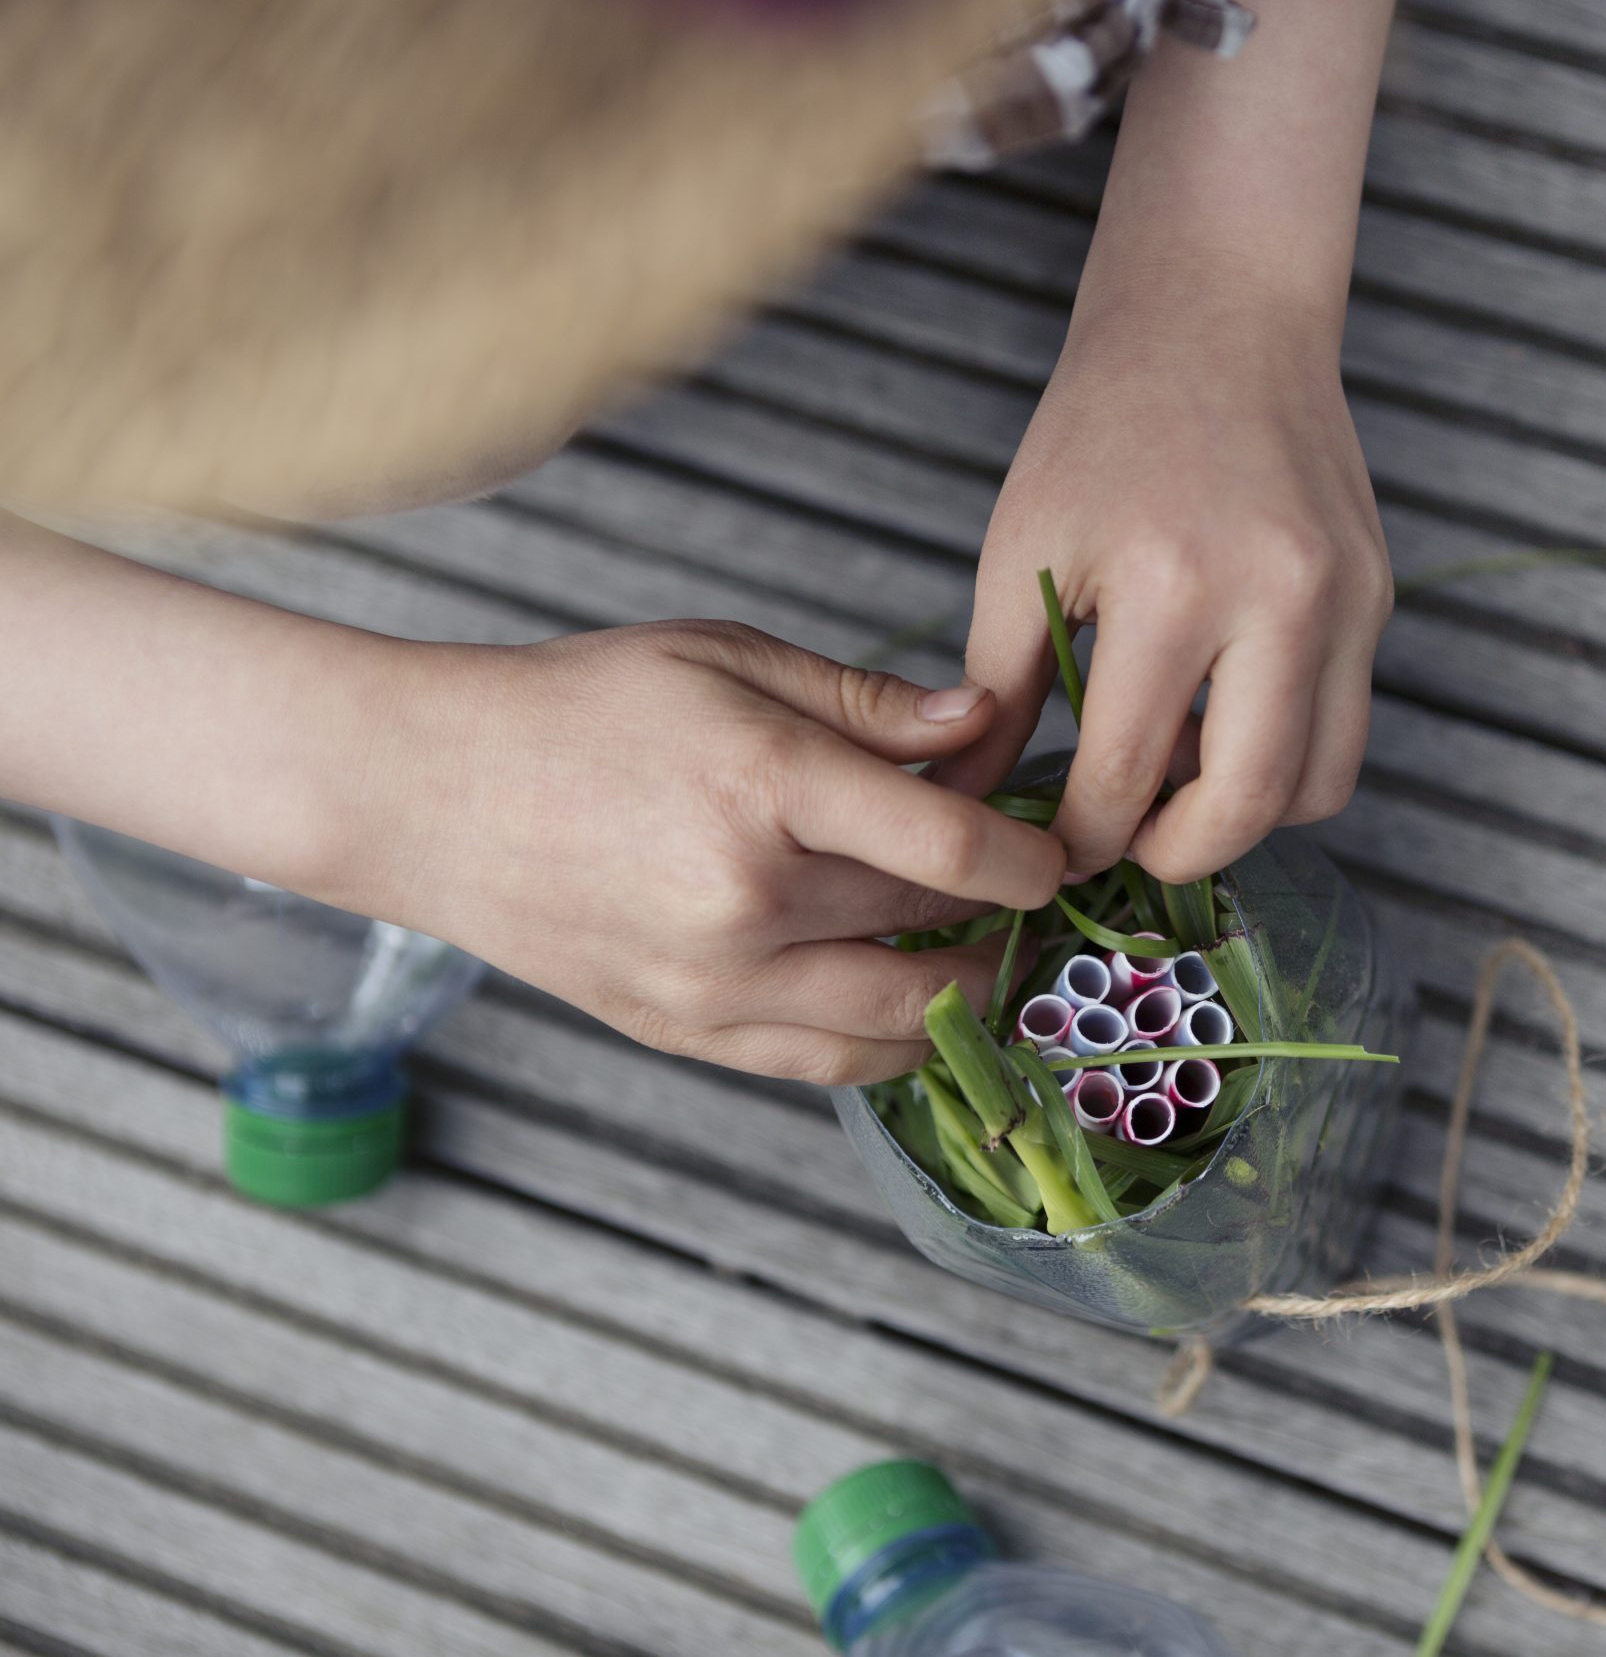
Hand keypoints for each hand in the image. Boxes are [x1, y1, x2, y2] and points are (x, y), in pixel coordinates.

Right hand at [341, 621, 1064, 1084]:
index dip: (1033, 858)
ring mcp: (711, 985)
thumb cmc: (580, 707)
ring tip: (991, 945)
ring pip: (899, 1019)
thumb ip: (866, 703)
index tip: (1058, 850)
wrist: (428, 796)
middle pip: (932, 925)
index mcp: (764, 787)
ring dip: (969, 990)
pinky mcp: (683, 1035)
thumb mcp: (727, 660)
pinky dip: (894, 1041)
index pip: (953, 850)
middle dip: (1002, 907)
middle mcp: (744, 901)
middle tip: (1026, 879)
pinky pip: (830, 1065)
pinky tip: (920, 997)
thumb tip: (984, 727)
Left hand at [949, 288, 1392, 882]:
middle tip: (1123, 844)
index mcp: (1175, 583)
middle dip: (1173, 855)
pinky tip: (1219, 722)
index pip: (1129, 771)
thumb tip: (961, 804)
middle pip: (1246, 806)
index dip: (1082, 837)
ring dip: (1244, 815)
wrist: (1219, 315)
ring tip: (1176, 778)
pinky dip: (1285, 759)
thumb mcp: (1026, 548)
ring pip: (1319, 787)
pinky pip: (1345, 730)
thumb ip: (998, 688)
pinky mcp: (1378, 599)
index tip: (1052, 853)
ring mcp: (1348, 602)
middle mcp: (1281, 600)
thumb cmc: (1103, 427)